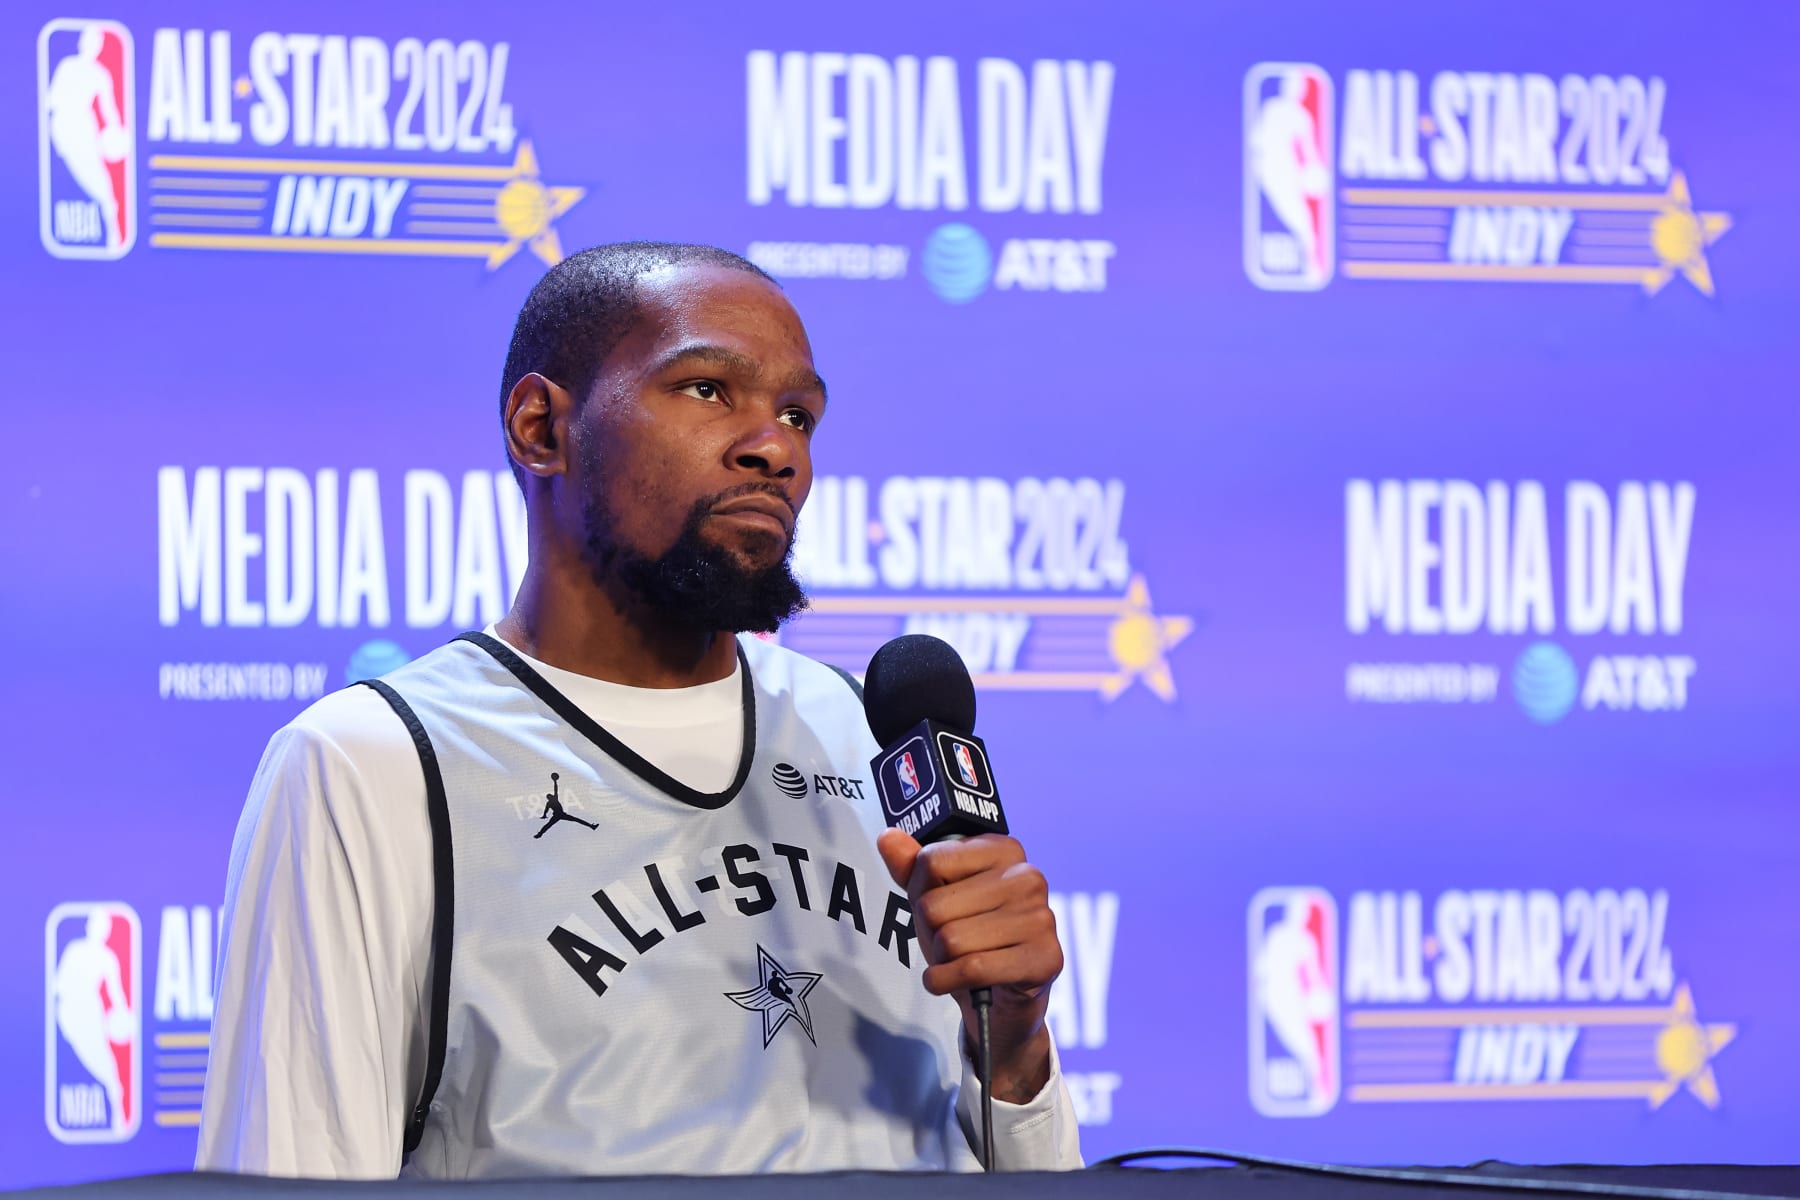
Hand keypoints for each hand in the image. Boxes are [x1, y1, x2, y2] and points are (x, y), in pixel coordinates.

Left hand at [876, 830, 1062, 1102]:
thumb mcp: (935, 898)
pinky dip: (947, 981)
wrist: (1000, 997)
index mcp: (1005, 850)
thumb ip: (912, 868)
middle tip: (951, 940)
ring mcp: (1041, 918)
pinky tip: (953, 980)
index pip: (932, 860)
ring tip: (960, 959)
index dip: (921, 891)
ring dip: (942, 960)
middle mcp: (1029, 877)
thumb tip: (889, 838)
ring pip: (951, 940)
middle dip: (931, 932)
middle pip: (935, 904)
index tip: (940, 904)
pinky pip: (972, 968)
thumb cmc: (970, 937)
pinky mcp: (1044, 959)